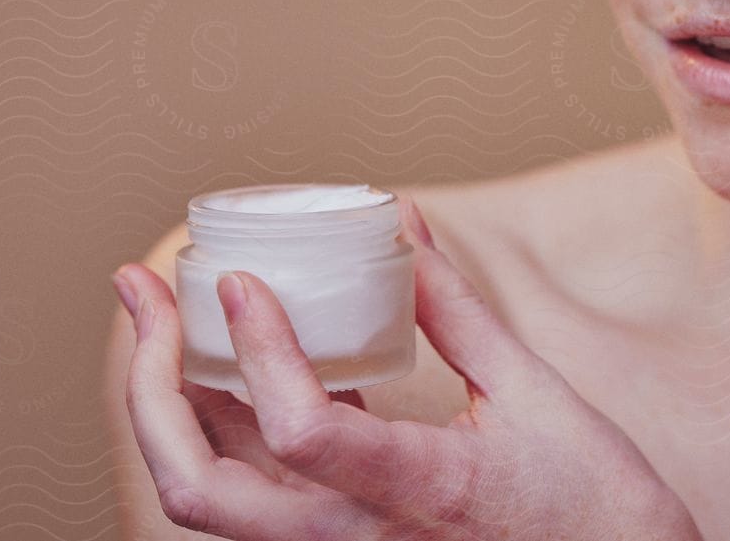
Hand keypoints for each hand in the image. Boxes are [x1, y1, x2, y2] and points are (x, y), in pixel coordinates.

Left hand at [113, 197, 701, 540]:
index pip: (302, 432)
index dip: (256, 351)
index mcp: (418, 490)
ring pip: (205, 502)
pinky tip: (233, 369)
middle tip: (141, 292)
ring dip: (165, 408)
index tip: (240, 280)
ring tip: (162, 320)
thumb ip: (455, 308)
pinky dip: (219, 432)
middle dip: (148, 386)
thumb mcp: (530, 390)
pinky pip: (246, 501)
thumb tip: (403, 226)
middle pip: (198, 491)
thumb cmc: (589, 499)